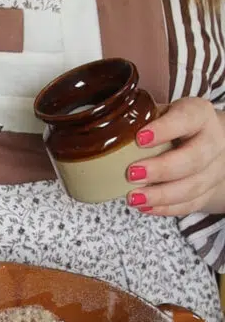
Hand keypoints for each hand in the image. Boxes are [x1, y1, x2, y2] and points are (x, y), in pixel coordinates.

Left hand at [125, 97, 224, 215]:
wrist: (205, 141)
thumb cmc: (175, 125)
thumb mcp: (161, 113)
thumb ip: (142, 119)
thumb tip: (107, 131)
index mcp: (199, 115)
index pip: (187, 119)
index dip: (165, 130)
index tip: (139, 138)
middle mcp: (211, 141)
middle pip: (194, 159)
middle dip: (162, 169)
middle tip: (132, 174)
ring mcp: (213, 168)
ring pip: (193, 186)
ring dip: (161, 195)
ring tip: (133, 198)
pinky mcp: (208, 191)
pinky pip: (191, 204)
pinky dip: (166, 208)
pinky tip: (145, 207)